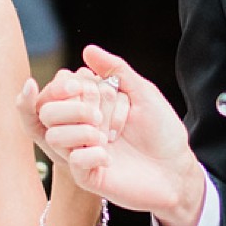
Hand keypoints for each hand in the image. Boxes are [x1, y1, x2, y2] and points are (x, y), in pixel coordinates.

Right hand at [32, 44, 206, 225]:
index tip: (86, 84)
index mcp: (89, 106)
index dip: (63, 86)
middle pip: (47, 112)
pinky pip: (74, 161)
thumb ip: (116, 70)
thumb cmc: (161, 131)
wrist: (177, 170)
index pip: (56, 91)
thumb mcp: (143, 93)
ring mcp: (82, 152)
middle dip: (71, 107)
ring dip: (79, 131)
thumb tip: (88, 50)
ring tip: (106, 135)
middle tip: (98, 114)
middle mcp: (80, 128)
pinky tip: (110, 157)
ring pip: (54, 136)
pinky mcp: (89, 176)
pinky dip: (90, 154)